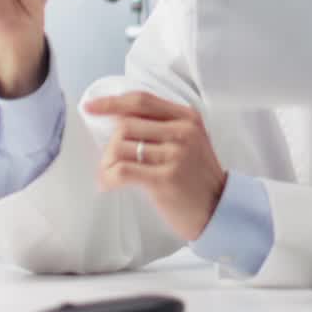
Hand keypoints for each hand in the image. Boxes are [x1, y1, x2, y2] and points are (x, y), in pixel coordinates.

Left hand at [87, 91, 226, 241]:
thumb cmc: (198, 178)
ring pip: (121, 146)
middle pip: (126, 124)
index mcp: (187, 117)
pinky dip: (108, 177)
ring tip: (110, 175)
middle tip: (109, 162)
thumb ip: (164, 126)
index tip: (91, 107)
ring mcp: (175, 154)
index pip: (141, 100)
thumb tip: (118, 121)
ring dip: (107, 162)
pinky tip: (108, 184)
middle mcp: (182, 131)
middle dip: (110, 144)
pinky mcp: (165, 179)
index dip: (112, 102)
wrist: (220, 210)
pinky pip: (123, 170)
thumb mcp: (190, 141)